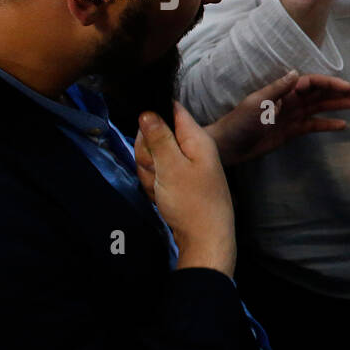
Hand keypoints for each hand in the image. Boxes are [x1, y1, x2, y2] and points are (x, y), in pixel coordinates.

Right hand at [134, 103, 235, 275]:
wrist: (203, 239)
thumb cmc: (191, 202)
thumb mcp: (171, 166)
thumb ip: (159, 138)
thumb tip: (148, 112)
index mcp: (196, 138)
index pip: (172, 110)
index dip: (154, 118)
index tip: (147, 135)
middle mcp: (192, 149)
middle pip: (156, 136)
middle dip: (148, 155)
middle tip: (158, 171)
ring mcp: (184, 166)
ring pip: (152, 158)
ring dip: (150, 174)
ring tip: (162, 188)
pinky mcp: (177, 182)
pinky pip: (156, 176)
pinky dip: (154, 187)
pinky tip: (162, 197)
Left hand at [205, 70, 349, 165]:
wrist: (227, 145)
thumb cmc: (239, 122)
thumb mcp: (257, 103)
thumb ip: (278, 89)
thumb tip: (297, 73)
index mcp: (283, 91)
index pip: (312, 83)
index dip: (330, 84)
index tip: (348, 87)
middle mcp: (290, 101)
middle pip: (320, 93)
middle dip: (340, 91)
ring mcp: (292, 116)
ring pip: (320, 107)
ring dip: (338, 104)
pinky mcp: (291, 131)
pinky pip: (313, 125)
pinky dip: (327, 124)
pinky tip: (342, 125)